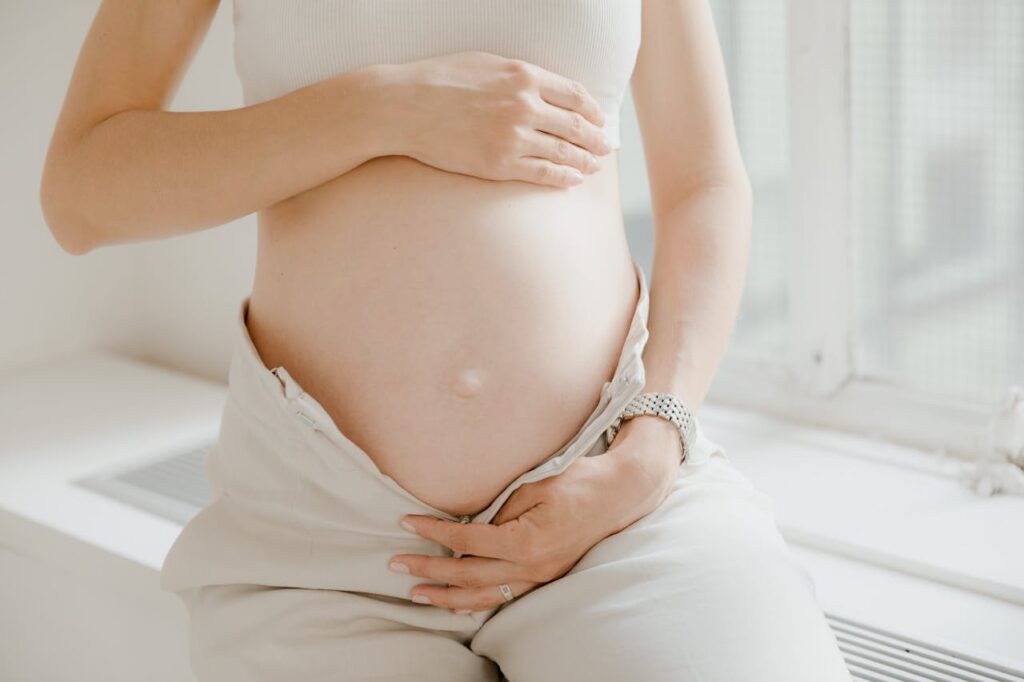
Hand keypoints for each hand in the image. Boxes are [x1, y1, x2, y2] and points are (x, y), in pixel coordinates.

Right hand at [373, 51, 613, 187]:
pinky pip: (543, 174)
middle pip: (577, 126)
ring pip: (564, 153)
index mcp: (525, 76)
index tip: (599, 120)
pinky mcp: (499, 164)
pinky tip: (573, 179)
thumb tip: (546, 89)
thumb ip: (521, 76)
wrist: (404, 107)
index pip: (576, 95)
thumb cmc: (440, 80)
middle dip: (596, 139)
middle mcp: (525, 106)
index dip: (593, 110)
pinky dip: (563, 177)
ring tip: (593, 166)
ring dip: (584, 161)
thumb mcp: (488, 63)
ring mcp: (513, 137)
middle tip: (605, 147)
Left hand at [389, 417, 681, 612]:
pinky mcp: (545, 577)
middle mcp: (532, 566)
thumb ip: (499, 507)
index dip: (434, 532)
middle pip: (468, 574)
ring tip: (417, 594)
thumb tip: (466, 522)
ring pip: (484, 595)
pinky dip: (478, 601)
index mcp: (526, 541)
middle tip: (397, 566)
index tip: (407, 524)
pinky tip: (457, 603)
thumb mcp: (534, 485)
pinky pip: (505, 596)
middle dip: (429, 571)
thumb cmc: (578, 480)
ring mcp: (540, 576)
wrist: (620, 493)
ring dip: (447, 596)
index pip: (467, 540)